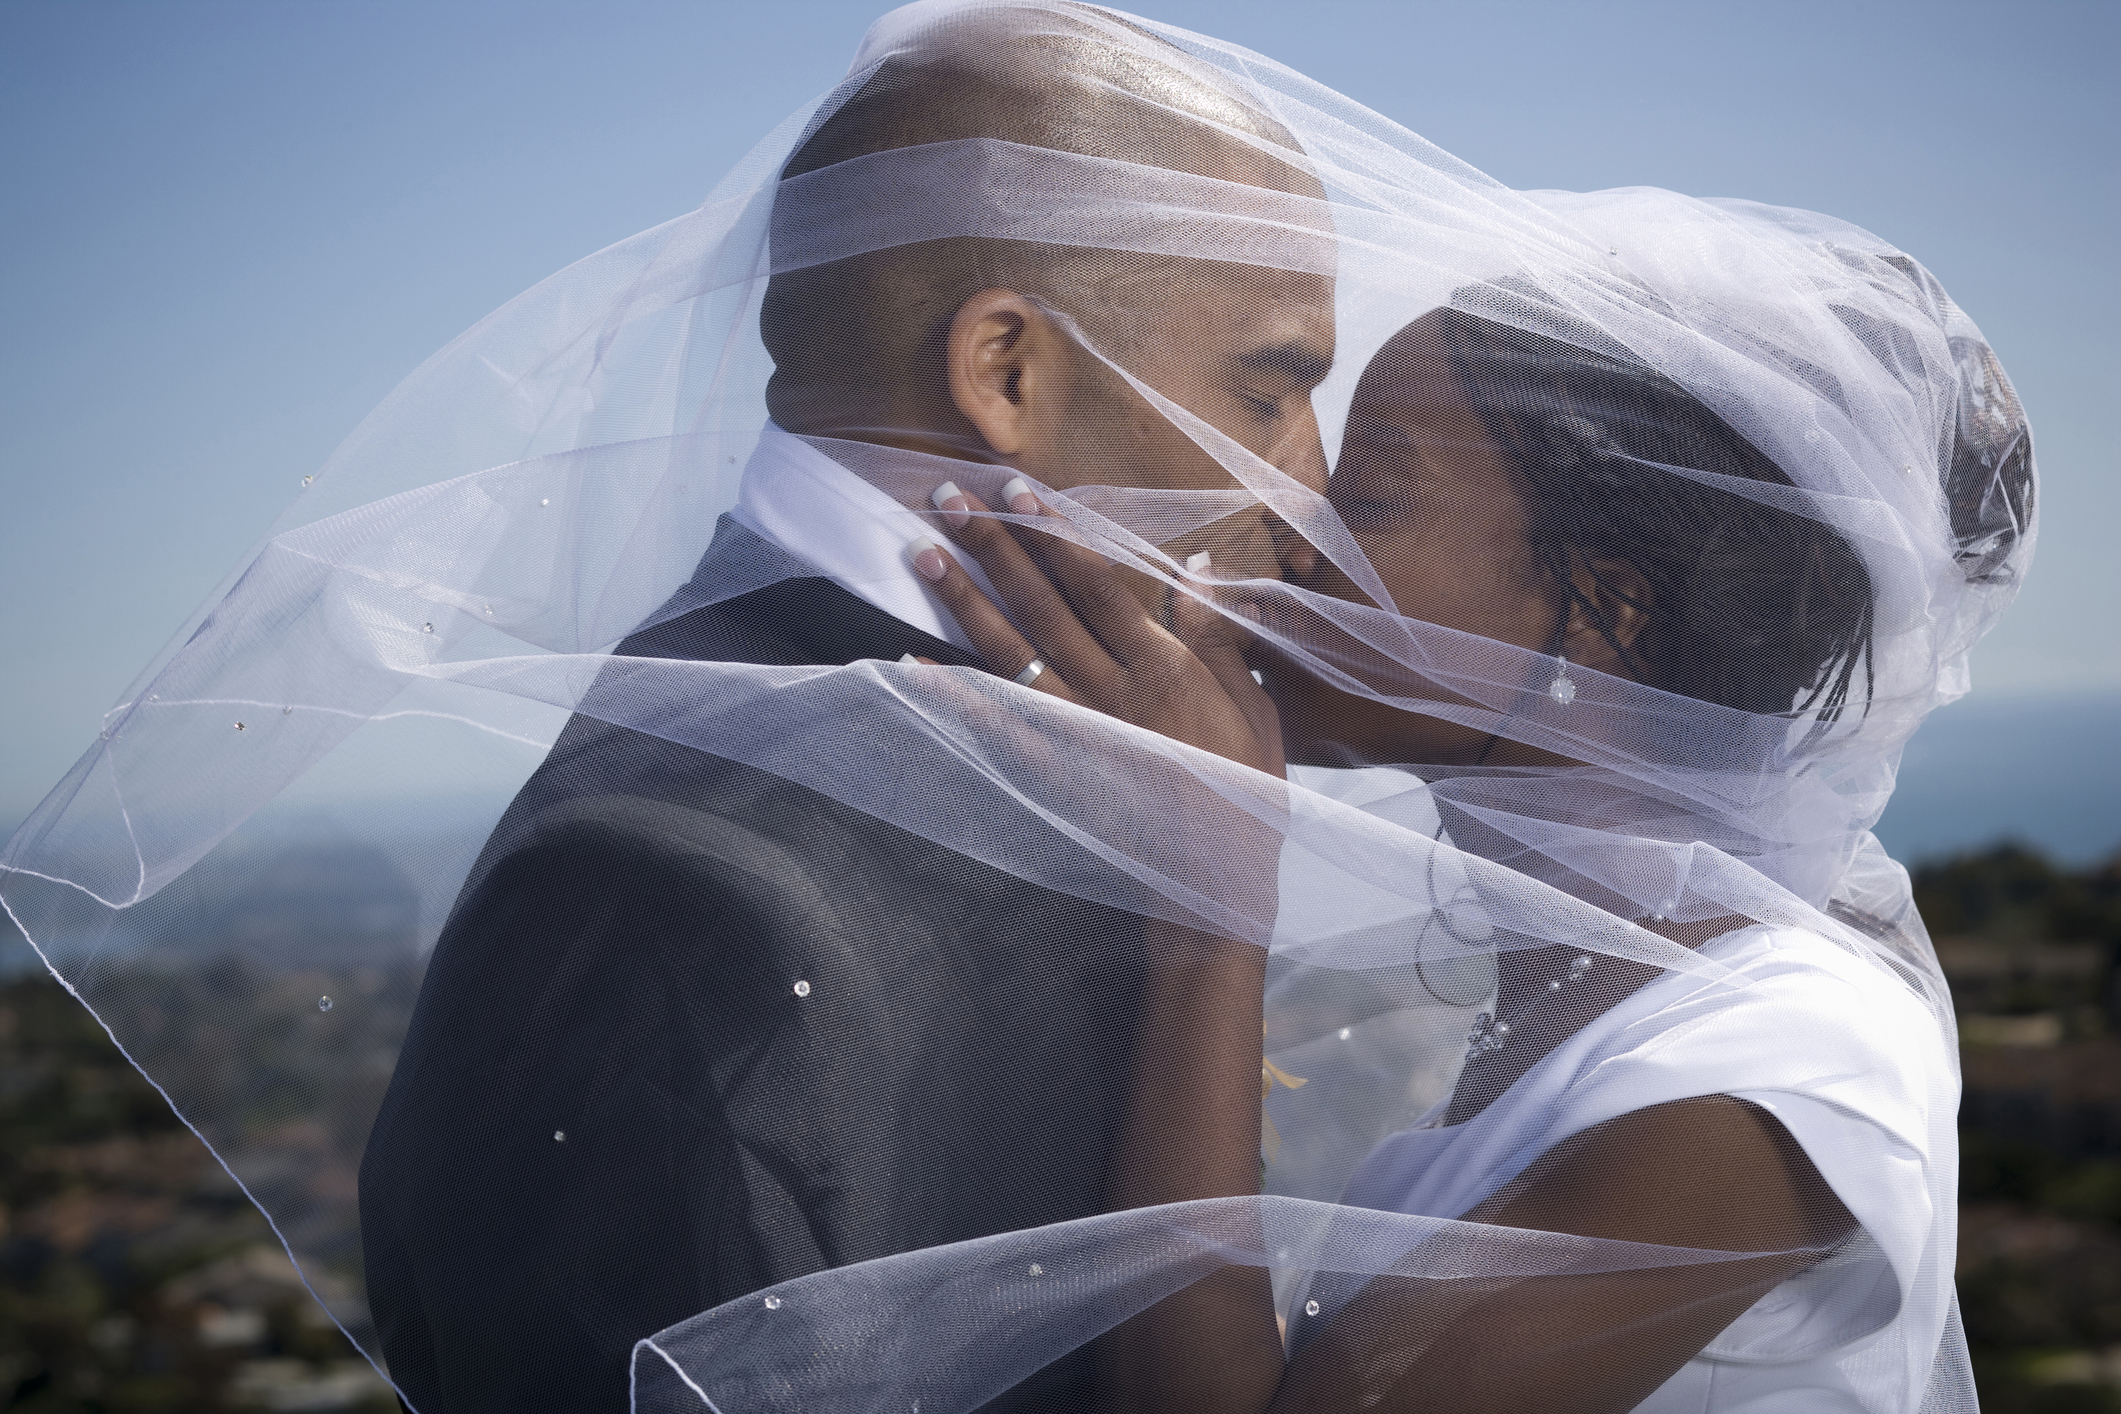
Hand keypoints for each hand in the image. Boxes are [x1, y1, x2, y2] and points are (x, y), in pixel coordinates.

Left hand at [912, 477, 1284, 779]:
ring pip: (1008, 652)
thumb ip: (1215, 635)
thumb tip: (1195, 565)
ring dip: (962, 601)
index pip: (1094, 584)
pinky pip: (991, 723)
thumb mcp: (1251, 705)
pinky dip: (950, 693)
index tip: (1017, 492)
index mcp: (1162, 666)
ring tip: (922, 555)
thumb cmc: (1245, 790)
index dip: (1054, 534)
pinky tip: (911, 663)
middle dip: (993, 547)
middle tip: (948, 500)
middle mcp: (1111, 690)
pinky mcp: (1053, 770)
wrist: (1217, 880)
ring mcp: (1076, 731)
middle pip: (1040, 605)